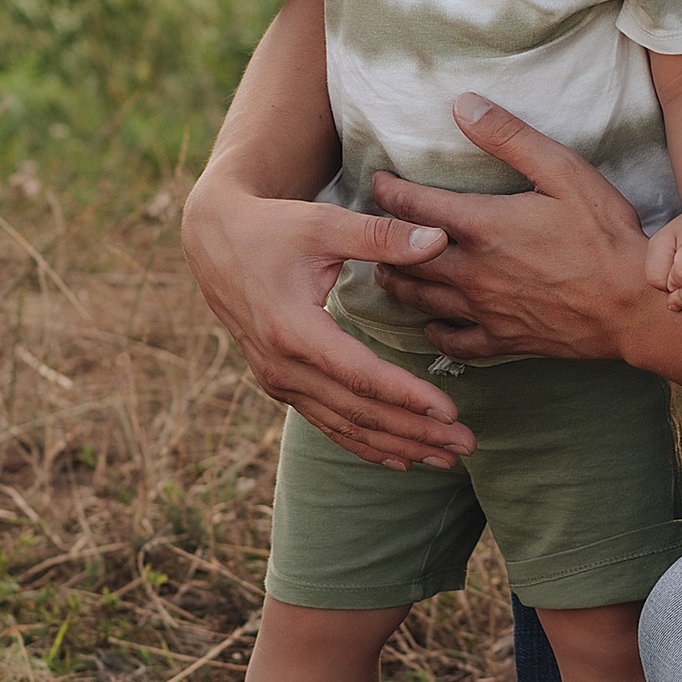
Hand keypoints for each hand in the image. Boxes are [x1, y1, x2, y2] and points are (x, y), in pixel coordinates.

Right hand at [179, 179, 475, 470]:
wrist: (216, 243)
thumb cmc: (274, 229)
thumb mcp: (324, 223)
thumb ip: (382, 235)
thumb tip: (439, 240)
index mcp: (293, 328)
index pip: (359, 375)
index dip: (406, 396)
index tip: (449, 412)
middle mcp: (282, 365)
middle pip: (357, 411)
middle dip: (415, 432)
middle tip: (465, 444)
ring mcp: (278, 380)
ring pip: (344, 426)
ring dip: (397, 446)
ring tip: (445, 458)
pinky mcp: (280, 384)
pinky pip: (327, 423)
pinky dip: (365, 444)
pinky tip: (400, 458)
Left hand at [370, 96, 669, 365]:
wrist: (634, 305)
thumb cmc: (605, 235)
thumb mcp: (564, 171)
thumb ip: (510, 137)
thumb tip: (463, 105)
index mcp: (483, 226)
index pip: (413, 207)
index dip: (388, 191)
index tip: (378, 182)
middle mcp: (473, 272)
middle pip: (405, 257)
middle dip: (381, 240)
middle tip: (371, 229)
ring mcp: (485, 310)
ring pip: (419, 299)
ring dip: (396, 282)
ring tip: (386, 270)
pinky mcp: (503, 340)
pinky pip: (452, 341)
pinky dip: (433, 330)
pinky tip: (430, 322)